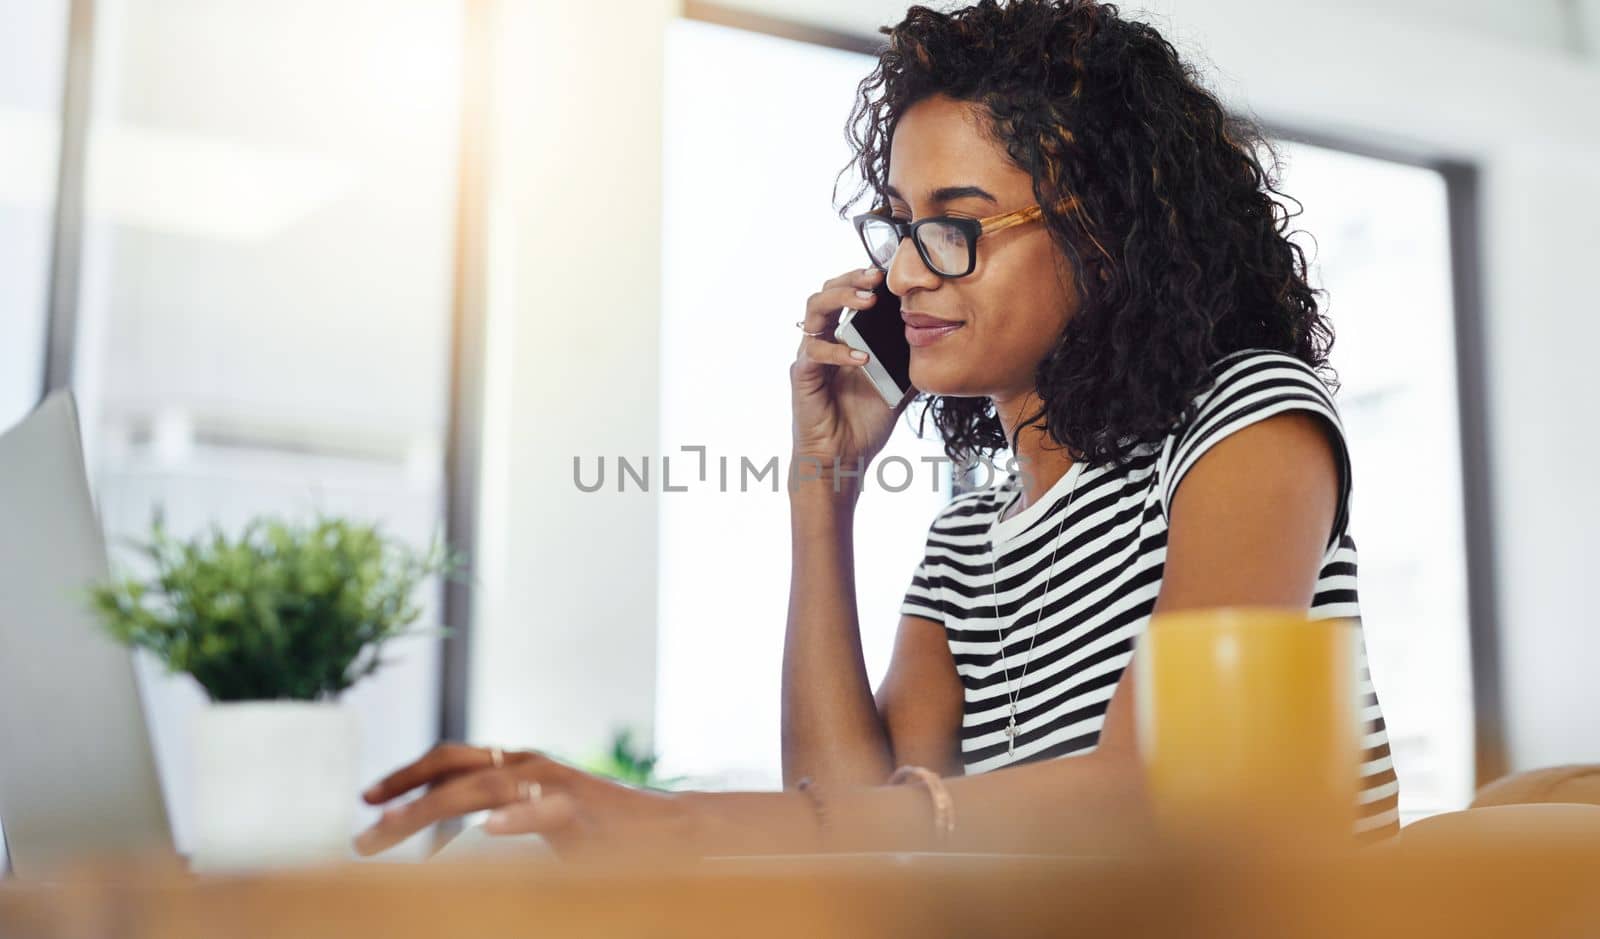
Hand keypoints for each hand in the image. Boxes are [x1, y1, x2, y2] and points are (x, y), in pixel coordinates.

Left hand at [354, 743, 696, 859]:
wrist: (666, 832)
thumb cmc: (599, 832)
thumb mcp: (537, 818)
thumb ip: (496, 813)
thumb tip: (443, 834)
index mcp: (518, 763)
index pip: (450, 758)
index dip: (406, 774)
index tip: (366, 798)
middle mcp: (531, 764)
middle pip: (452, 770)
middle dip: (402, 796)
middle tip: (365, 827)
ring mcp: (556, 784)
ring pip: (482, 789)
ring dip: (431, 809)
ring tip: (393, 829)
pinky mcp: (583, 810)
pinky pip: (544, 811)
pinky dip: (515, 818)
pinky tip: (487, 831)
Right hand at [791, 267, 912, 477]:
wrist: (843, 461)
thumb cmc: (863, 425)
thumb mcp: (898, 388)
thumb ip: (910, 364)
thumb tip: (939, 344)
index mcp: (844, 338)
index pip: (848, 295)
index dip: (864, 279)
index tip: (892, 270)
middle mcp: (824, 341)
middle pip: (826, 291)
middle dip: (852, 278)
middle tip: (878, 277)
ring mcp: (811, 356)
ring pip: (814, 310)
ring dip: (841, 299)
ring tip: (868, 301)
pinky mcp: (803, 376)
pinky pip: (815, 353)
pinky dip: (838, 351)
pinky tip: (862, 357)